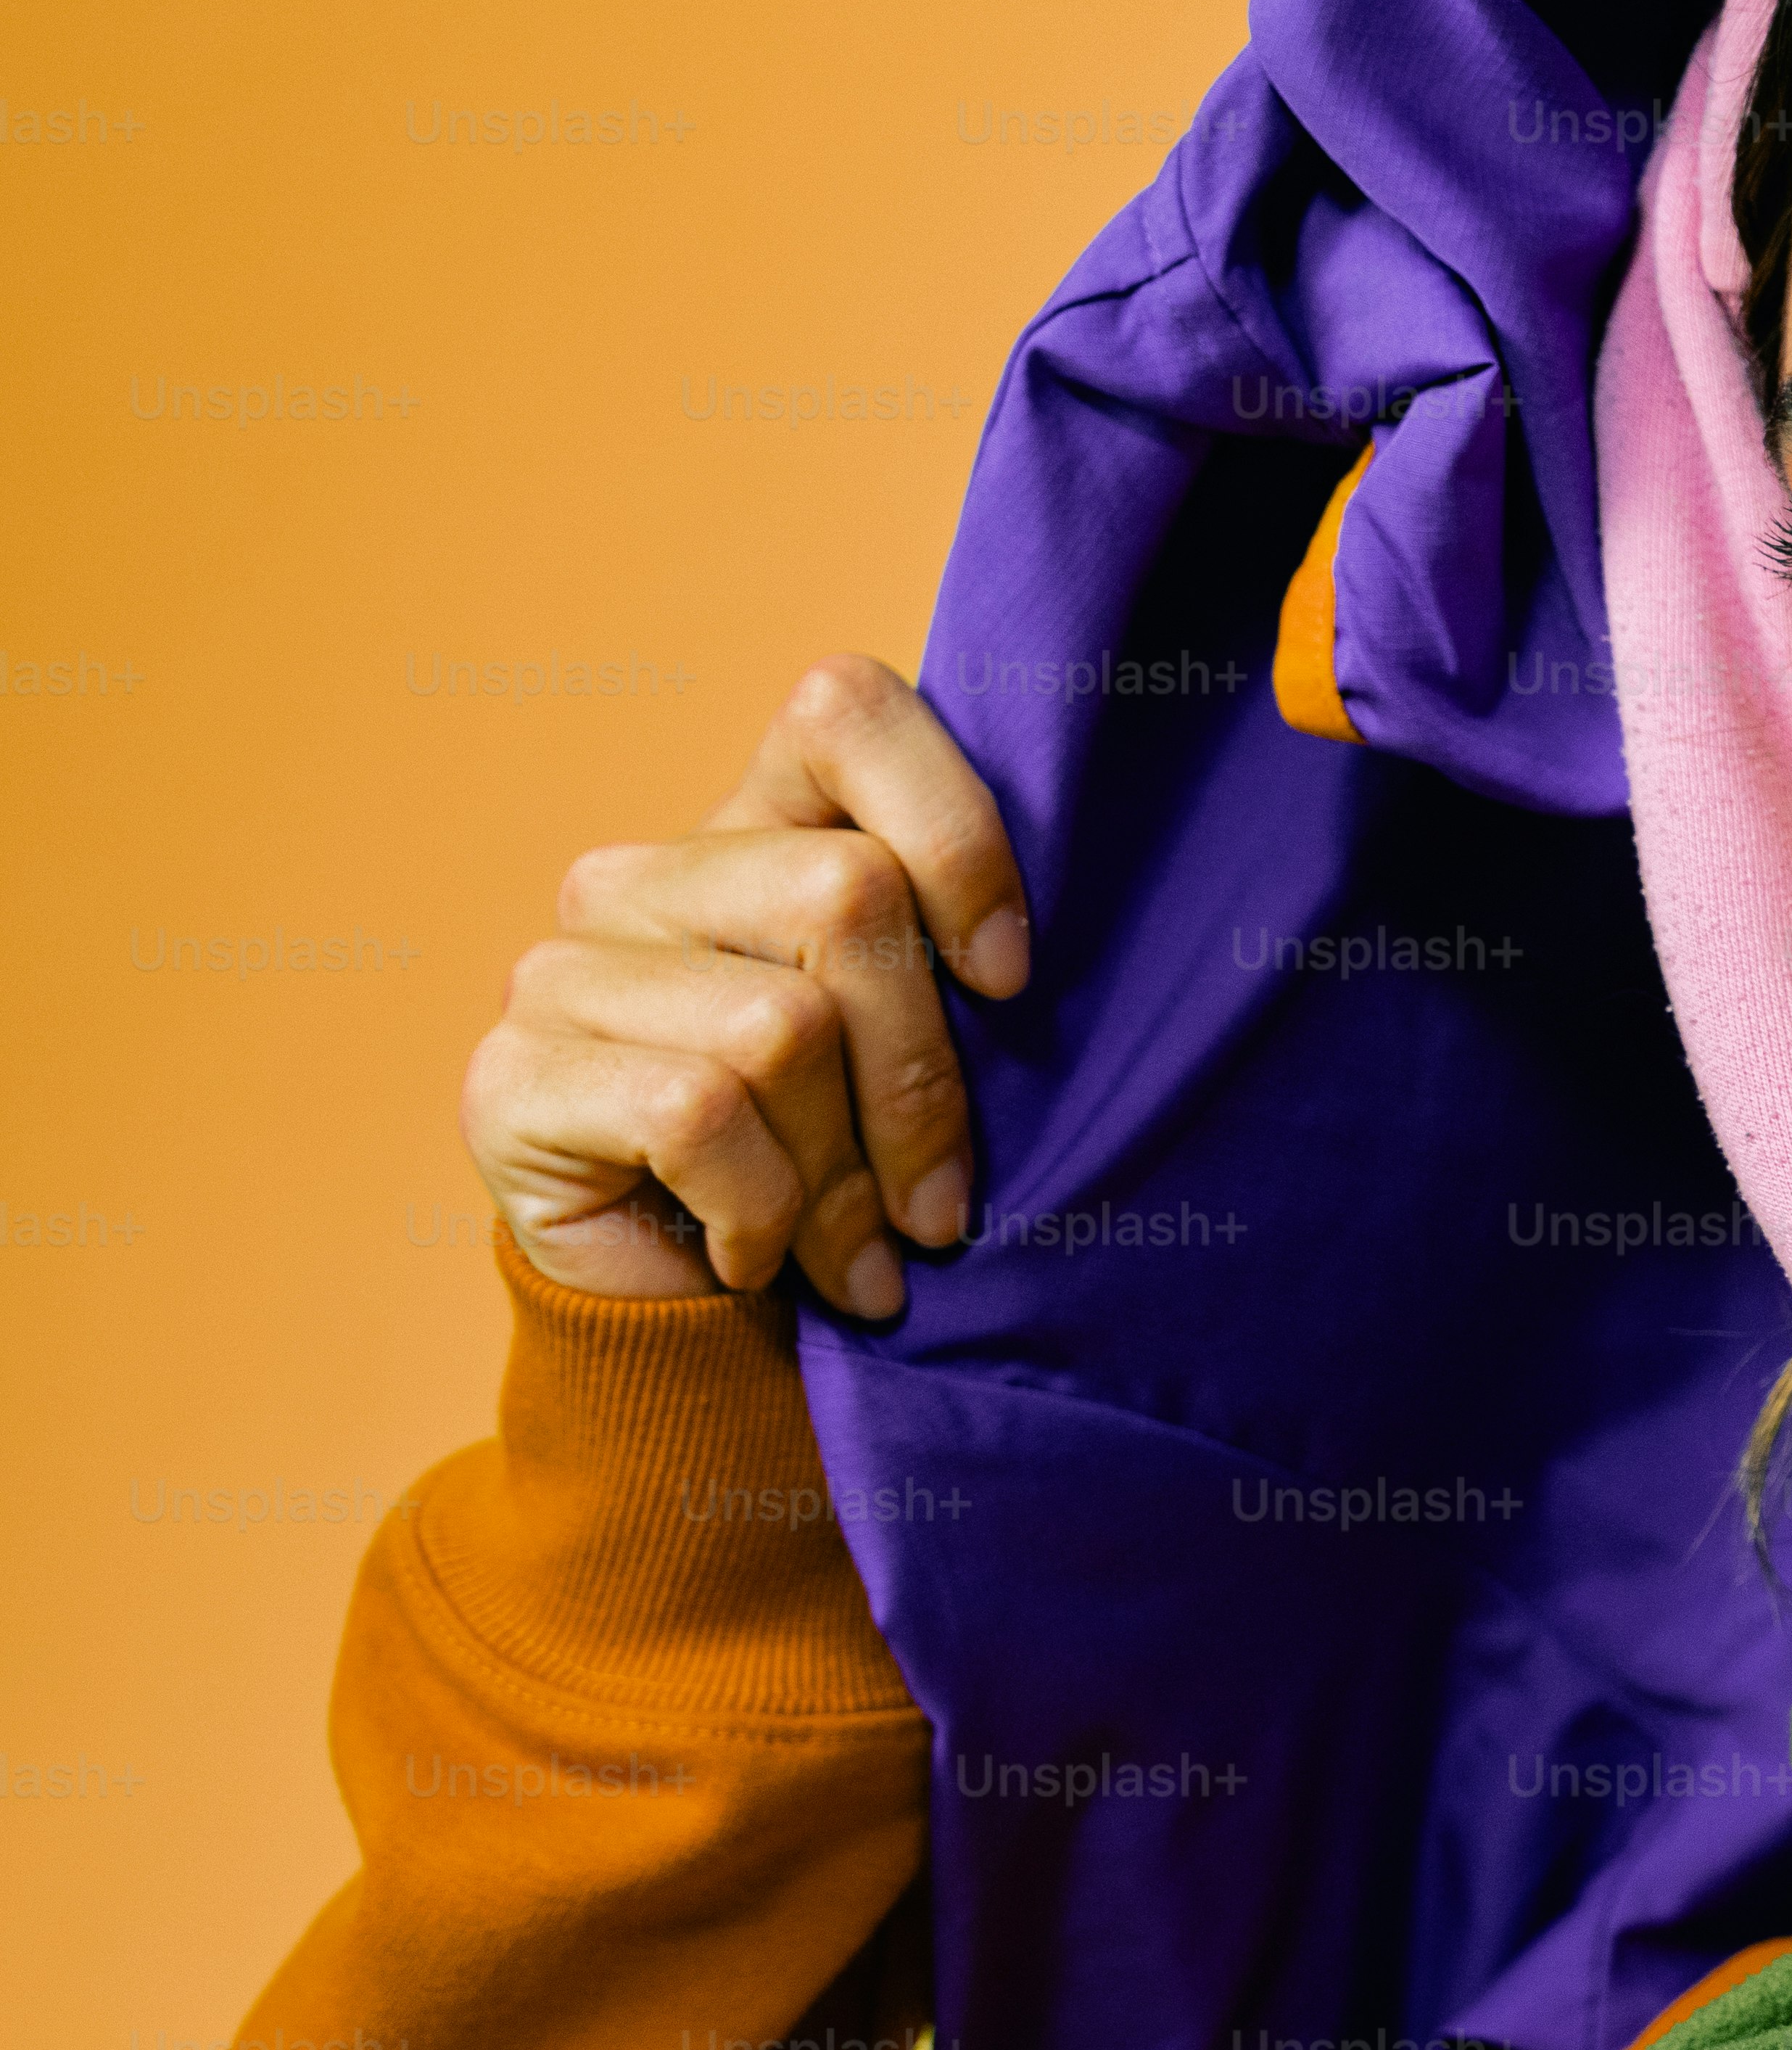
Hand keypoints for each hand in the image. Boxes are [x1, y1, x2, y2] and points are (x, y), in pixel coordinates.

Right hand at [459, 654, 1031, 1311]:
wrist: (701, 1338)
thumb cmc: (841, 1182)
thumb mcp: (923, 1059)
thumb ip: (956, 969)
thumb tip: (1023, 963)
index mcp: (757, 832)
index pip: (844, 712)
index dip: (954, 831)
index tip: (1007, 980)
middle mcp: (645, 875)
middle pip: (846, 891)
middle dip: (922, 1077)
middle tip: (939, 1204)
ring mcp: (563, 968)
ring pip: (781, 1026)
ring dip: (846, 1179)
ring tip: (856, 1253)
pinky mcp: (510, 1075)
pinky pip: (698, 1114)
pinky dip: (761, 1213)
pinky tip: (753, 1259)